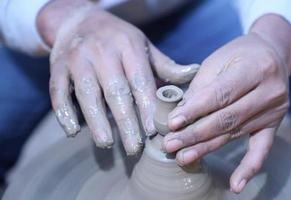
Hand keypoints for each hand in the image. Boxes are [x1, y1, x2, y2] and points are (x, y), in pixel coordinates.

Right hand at [37, 0, 198, 153]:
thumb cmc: (118, 39)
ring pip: (87, 94)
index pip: (140, 81)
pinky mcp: (57, 66)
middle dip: (126, 122)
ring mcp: (77, 58)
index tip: (153, 132)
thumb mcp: (143, 46)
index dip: (147, 108)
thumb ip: (165, 65)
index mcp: (128, 46)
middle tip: (135, 148)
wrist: (79, 19)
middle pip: (115, 91)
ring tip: (107, 143)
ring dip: (97, 121)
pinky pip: (58, 92)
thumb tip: (194, 73)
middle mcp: (102, 51)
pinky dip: (64, 113)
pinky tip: (73, 132)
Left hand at [162, 15, 290, 191]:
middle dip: (195, 134)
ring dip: (207, 148)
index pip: (220, 95)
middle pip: (226, 118)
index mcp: (256, 67)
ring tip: (183, 157)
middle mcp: (270, 91)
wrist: (271, 54)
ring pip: (235, 133)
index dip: (195, 111)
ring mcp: (275, 110)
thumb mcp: (218, 60)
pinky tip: (236, 186)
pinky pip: (262, 149)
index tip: (173, 124)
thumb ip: (201, 87)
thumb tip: (180, 115)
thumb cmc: (239, 55)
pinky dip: (249, 168)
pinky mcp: (274, 124)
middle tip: (171, 145)